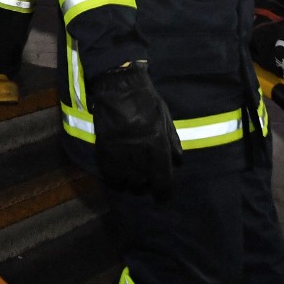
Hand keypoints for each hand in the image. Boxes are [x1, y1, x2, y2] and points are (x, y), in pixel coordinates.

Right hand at [90, 61, 180, 200]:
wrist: (117, 86)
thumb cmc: (145, 99)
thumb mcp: (165, 116)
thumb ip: (172, 140)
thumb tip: (179, 161)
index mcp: (156, 141)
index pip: (161, 175)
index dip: (164, 190)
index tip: (164, 196)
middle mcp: (138, 150)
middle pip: (143, 181)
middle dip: (147, 185)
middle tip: (148, 183)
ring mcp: (119, 150)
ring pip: (126, 179)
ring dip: (132, 183)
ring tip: (135, 180)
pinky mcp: (104, 148)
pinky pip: (110, 173)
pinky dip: (116, 178)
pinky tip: (120, 177)